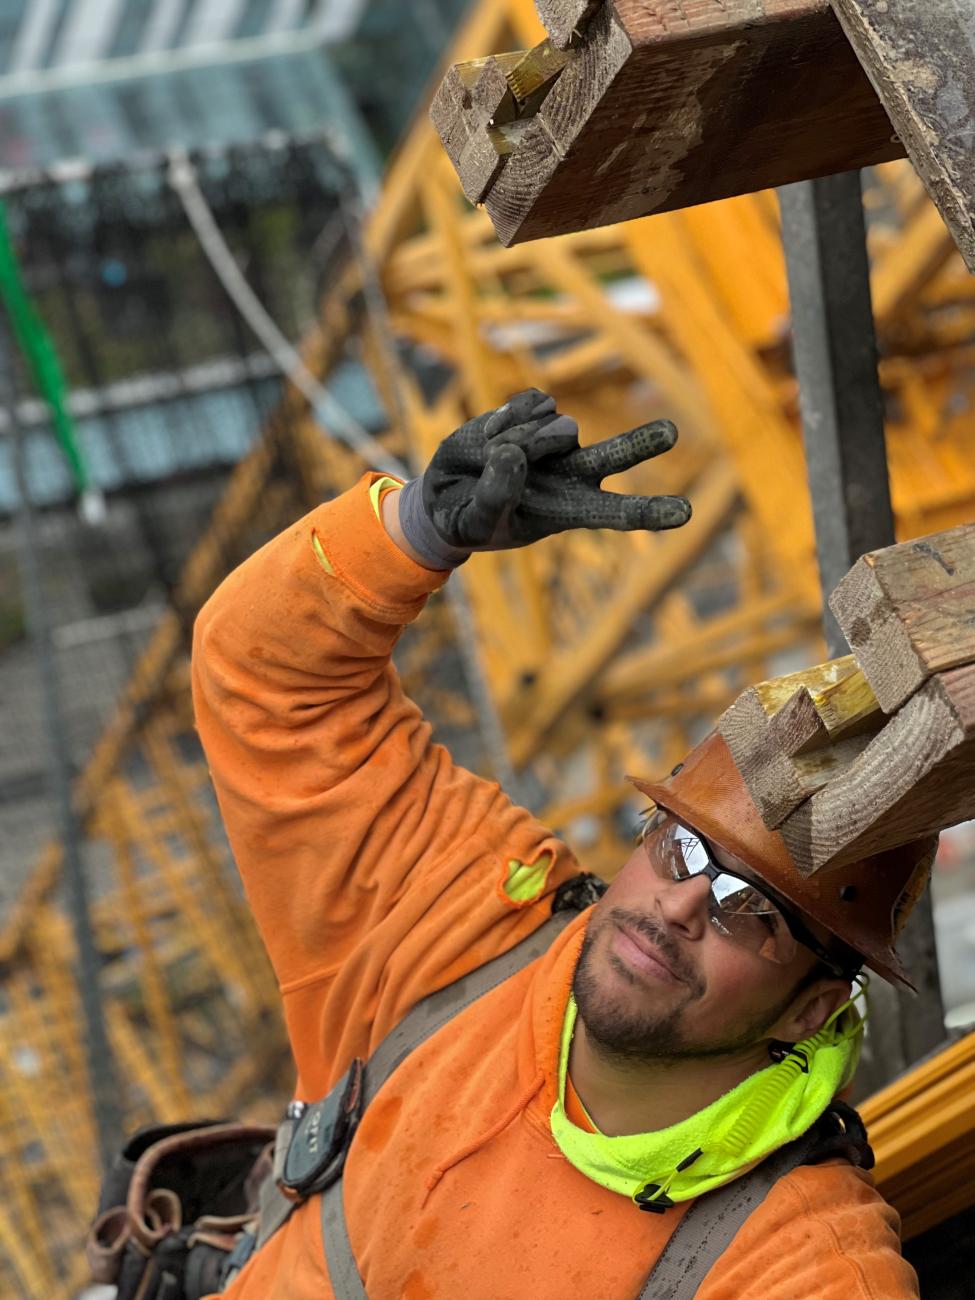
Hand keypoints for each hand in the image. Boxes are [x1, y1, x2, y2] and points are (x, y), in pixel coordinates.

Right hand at [395, 389, 690, 567]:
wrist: (444, 494)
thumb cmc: (465, 520)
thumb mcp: (474, 522)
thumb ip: (495, 496)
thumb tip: (513, 453)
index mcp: (567, 511)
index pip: (615, 513)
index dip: (649, 512)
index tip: (684, 513)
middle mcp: (571, 473)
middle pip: (615, 455)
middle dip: (641, 443)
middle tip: (670, 432)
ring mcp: (553, 441)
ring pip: (554, 428)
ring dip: (519, 441)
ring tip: (488, 460)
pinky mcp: (533, 414)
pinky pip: (530, 405)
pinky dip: (504, 420)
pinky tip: (489, 438)